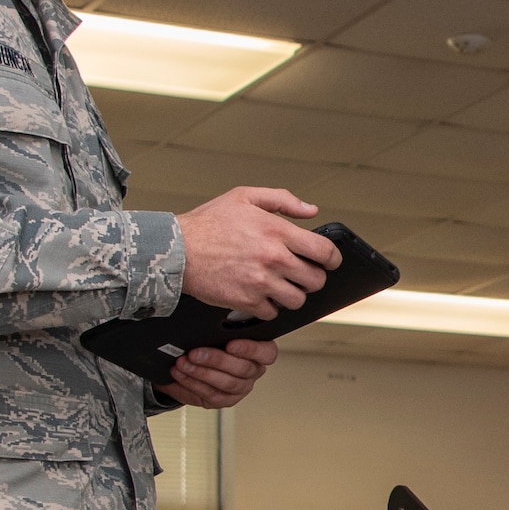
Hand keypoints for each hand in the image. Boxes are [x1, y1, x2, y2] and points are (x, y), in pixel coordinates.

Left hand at [162, 339, 275, 408]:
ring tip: (182, 363)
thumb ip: (222, 329)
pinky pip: (210, 395)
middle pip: (242, 369)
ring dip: (200, 373)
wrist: (196, 361)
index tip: (230, 344)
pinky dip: (191, 384)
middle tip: (195, 354)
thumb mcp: (220, 332)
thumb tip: (209, 323)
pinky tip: (180, 375)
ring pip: (226, 384)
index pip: (267, 353)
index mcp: (259, 352)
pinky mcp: (224, 400)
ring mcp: (240, 388)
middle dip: (216, 360)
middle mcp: (253, 372)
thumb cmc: (213, 343)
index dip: (250, 349)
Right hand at [175, 187, 342, 317]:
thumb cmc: (208, 223)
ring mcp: (261, 282)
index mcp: (277, 231)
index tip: (330, 262)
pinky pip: (272, 312)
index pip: (324, 252)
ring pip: (297, 299)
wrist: (176, 251)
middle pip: (315, 280)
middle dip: (312, 278)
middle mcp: (274, 258)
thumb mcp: (244, 197)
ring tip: (282, 285)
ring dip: (293, 294)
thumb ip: (282, 200)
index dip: (332, 258)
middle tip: (301, 274)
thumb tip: (311, 210)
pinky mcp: (246, 301)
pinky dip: (269, 307)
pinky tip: (261, 294)